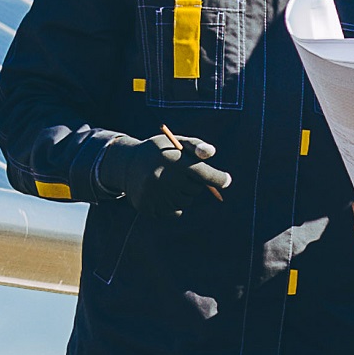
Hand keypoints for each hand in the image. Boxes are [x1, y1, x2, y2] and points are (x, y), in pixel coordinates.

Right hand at [97, 130, 231, 214]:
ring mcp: (153, 194)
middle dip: (192, 182)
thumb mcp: (176, 142)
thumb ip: (196, 146)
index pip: (200, 172)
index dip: (217, 178)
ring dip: (183, 194)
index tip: (227, 181)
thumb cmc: (159, 151)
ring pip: (186, 202)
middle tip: (178, 172)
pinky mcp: (147, 207)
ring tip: (168, 182)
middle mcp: (161, 177)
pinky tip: (162, 193)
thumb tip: (211, 153)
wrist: (126, 164)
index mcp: (170, 159)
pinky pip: (175, 212)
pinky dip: (174, 205)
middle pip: (195, 189)